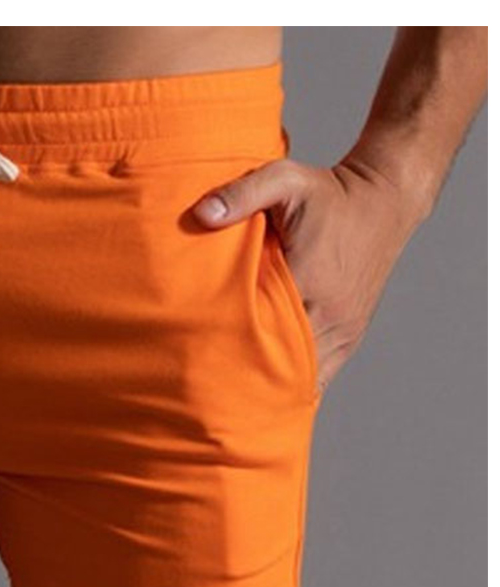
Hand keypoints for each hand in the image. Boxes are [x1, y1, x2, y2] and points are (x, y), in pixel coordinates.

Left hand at [191, 153, 425, 397]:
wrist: (384, 199)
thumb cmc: (328, 192)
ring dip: (272, 386)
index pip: (263, 331)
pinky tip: (271, 397)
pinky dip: (297, 386)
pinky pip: (323, 374)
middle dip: (247, 377)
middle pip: (281, 362)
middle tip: (209, 396)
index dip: (231, 351)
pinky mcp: (352, 333)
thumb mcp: (285, 180)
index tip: (201, 367)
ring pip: (303, 375)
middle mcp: (330, 312)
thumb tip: (201, 213)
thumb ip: (242, 195)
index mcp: (309, 279)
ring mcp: (344, 327)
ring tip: (234, 406)